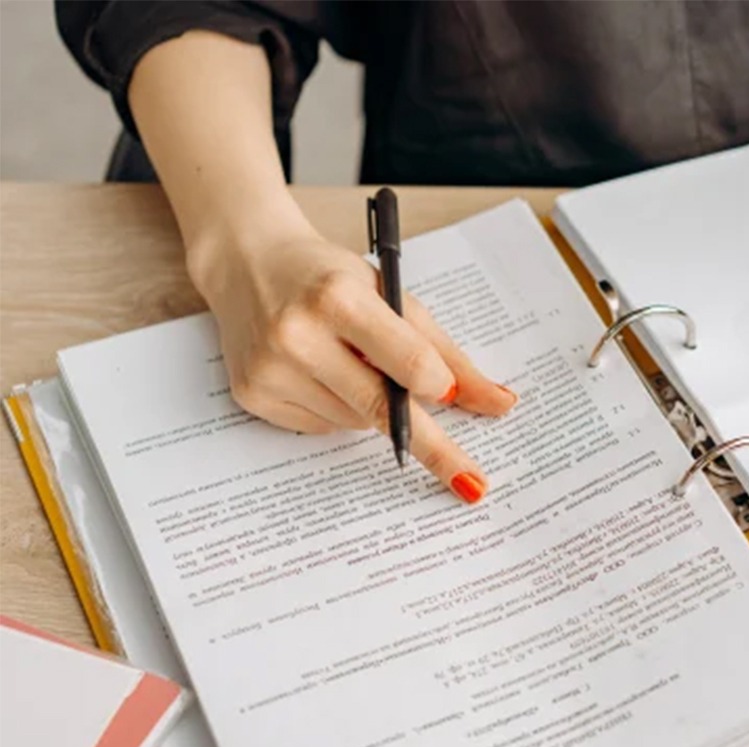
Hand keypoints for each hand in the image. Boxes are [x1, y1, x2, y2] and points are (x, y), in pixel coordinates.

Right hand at [188, 224, 516, 502]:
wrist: (247, 262)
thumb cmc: (331, 278)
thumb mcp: (392, 295)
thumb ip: (445, 353)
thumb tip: (500, 403)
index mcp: (338, 298)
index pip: (404, 359)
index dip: (434, 384)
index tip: (452, 402)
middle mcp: (298, 335)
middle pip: (379, 407)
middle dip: (431, 446)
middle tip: (471, 482)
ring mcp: (270, 369)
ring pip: (354, 422)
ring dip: (371, 408)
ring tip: (349, 360)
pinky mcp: (252, 396)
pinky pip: (322, 428)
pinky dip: (337, 410)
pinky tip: (320, 374)